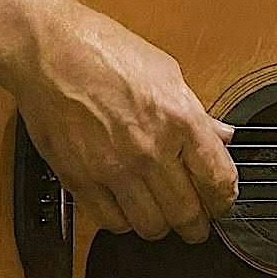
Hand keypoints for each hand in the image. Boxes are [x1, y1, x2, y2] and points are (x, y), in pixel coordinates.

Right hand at [13, 1, 237, 241]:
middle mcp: (150, 149)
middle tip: (197, 221)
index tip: (222, 203)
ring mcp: (115, 168)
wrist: (52, 51)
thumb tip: (222, 136)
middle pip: (187, 214)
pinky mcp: (81, 181)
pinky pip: (112, 222)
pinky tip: (127, 205)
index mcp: (179, 118)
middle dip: (197, 223)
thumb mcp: (167, 72)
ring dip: (161, 225)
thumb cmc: (107, 51)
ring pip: (151, 226)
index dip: (224, 199)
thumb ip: (197, 112)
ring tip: (161, 212)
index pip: (218, 179)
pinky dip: (124, 221)